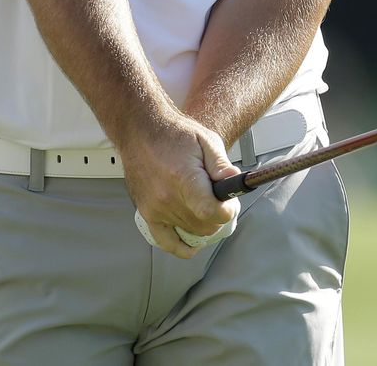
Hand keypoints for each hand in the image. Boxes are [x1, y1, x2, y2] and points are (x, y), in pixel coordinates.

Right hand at [119, 111, 240, 258]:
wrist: (141, 131)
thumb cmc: (173, 133)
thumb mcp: (205, 140)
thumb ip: (221, 164)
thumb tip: (235, 181)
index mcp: (183, 177)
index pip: (210, 211)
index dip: (227, 211)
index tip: (231, 203)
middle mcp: (167, 197)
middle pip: (204, 226)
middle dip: (219, 216)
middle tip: (222, 200)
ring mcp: (155, 208)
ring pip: (191, 233)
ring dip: (205, 224)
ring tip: (206, 205)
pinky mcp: (146, 213)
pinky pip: (166, 241)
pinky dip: (182, 245)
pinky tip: (193, 242)